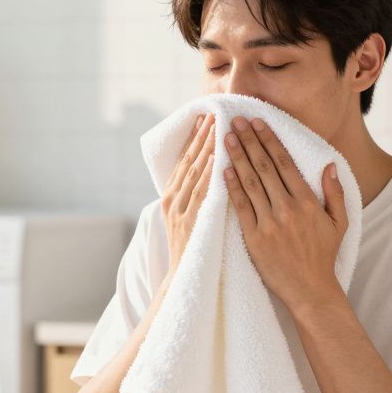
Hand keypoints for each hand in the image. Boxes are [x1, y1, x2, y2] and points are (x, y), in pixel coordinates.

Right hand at [162, 113, 215, 275]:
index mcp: (171, 197)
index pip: (184, 161)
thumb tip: (209, 175)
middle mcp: (172, 200)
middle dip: (202, 136)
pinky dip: (209, 173)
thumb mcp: (188, 219)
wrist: (185, 279)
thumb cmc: (193, 251)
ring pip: (194, 172)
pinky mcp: (189, 222)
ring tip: (219, 126)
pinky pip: (201, 193)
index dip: (195, 139)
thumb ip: (196, 198)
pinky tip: (220, 157)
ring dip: (207, 148)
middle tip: (214, 113)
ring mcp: (179, 210)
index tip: (205, 118)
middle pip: (188, 161)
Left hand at [223, 115, 347, 309]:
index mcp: (307, 202)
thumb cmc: (323, 256)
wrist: (310, 290)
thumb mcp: (340, 223)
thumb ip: (334, 193)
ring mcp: (269, 224)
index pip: (285, 163)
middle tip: (236, 121)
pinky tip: (223, 169)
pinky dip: (231, 187)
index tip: (258, 122)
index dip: (270, 140)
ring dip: (237, 158)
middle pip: (264, 167)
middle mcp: (287, 209)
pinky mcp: (254, 238)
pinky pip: (240, 207)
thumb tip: (328, 165)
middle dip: (249, 141)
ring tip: (227, 137)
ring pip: (250, 183)